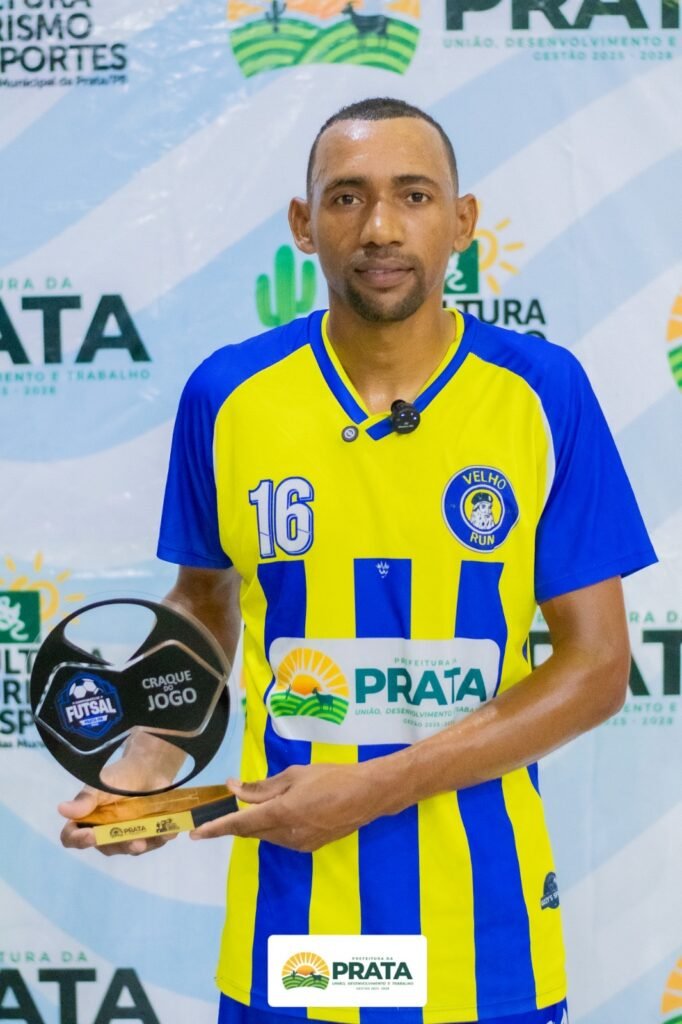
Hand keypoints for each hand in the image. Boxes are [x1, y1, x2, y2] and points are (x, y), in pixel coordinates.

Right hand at [58, 786, 178, 856]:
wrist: (148, 768)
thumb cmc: (119, 776)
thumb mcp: (100, 785)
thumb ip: (85, 800)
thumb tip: (62, 809)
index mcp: (86, 822)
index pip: (72, 837)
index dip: (78, 840)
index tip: (90, 836)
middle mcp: (104, 834)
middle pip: (106, 847)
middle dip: (120, 845)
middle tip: (134, 842)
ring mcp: (126, 837)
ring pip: (130, 848)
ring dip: (142, 844)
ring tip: (152, 836)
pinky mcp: (147, 835)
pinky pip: (152, 842)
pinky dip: (160, 837)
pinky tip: (169, 831)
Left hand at [189, 762, 390, 851]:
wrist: (367, 795)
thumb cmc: (331, 778)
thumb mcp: (294, 776)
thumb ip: (262, 787)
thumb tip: (236, 788)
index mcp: (281, 814)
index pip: (239, 824)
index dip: (215, 829)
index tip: (196, 834)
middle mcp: (287, 835)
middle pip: (251, 831)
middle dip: (237, 821)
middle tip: (230, 804)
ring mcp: (299, 845)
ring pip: (267, 835)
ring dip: (258, 823)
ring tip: (267, 801)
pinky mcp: (310, 847)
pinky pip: (283, 838)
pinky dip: (275, 826)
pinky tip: (286, 811)